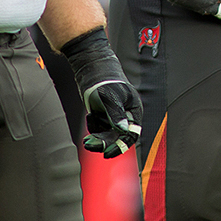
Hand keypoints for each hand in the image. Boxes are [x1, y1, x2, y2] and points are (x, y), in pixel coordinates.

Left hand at [62, 28, 141, 158]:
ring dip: (97, 137)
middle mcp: (125, 115)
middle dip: (104, 142)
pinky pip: (100, 127)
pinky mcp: (104, 114)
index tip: (108, 153)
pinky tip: (90, 116)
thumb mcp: (111, 98)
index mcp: (133, 111)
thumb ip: (117, 115)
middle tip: (90, 144)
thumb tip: (124, 131)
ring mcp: (114, 115)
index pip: (131, 135)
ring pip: (107, 134)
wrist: (93, 68)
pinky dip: (94, 126)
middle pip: (117, 137)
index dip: (121, 146)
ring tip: (87, 139)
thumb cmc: (106, 80)